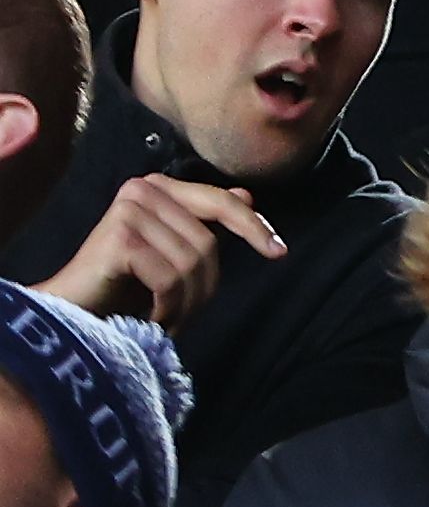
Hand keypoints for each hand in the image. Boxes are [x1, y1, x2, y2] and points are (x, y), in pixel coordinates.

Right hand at [48, 176, 273, 326]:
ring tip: (170, 320)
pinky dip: (169, 307)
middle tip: (188, 315)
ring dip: (187, 303)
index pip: (222, 203)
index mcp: (159, 186)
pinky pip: (170, 278)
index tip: (279, 253)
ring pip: (192, 262)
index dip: (254, 228)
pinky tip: (154, 319)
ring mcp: (129, 210)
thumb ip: (203, 222)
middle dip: (205, 286)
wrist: (72, 309)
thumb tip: (247, 195)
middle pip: (208, 241)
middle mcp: (142, 188)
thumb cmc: (122, 284)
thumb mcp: (172, 251)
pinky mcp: (120, 238)